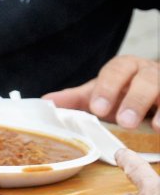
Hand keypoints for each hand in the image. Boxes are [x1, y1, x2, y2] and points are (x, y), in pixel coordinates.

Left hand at [44, 56, 159, 131]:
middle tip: (125, 122)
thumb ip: (78, 98)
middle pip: (145, 80)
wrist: (154, 89)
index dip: (107, 88)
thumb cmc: (125, 91)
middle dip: (135, 100)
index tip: (97, 108)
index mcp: (125, 66)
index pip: (115, 71)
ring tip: (156, 128)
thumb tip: (46, 102)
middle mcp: (149, 72)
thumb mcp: (102, 93)